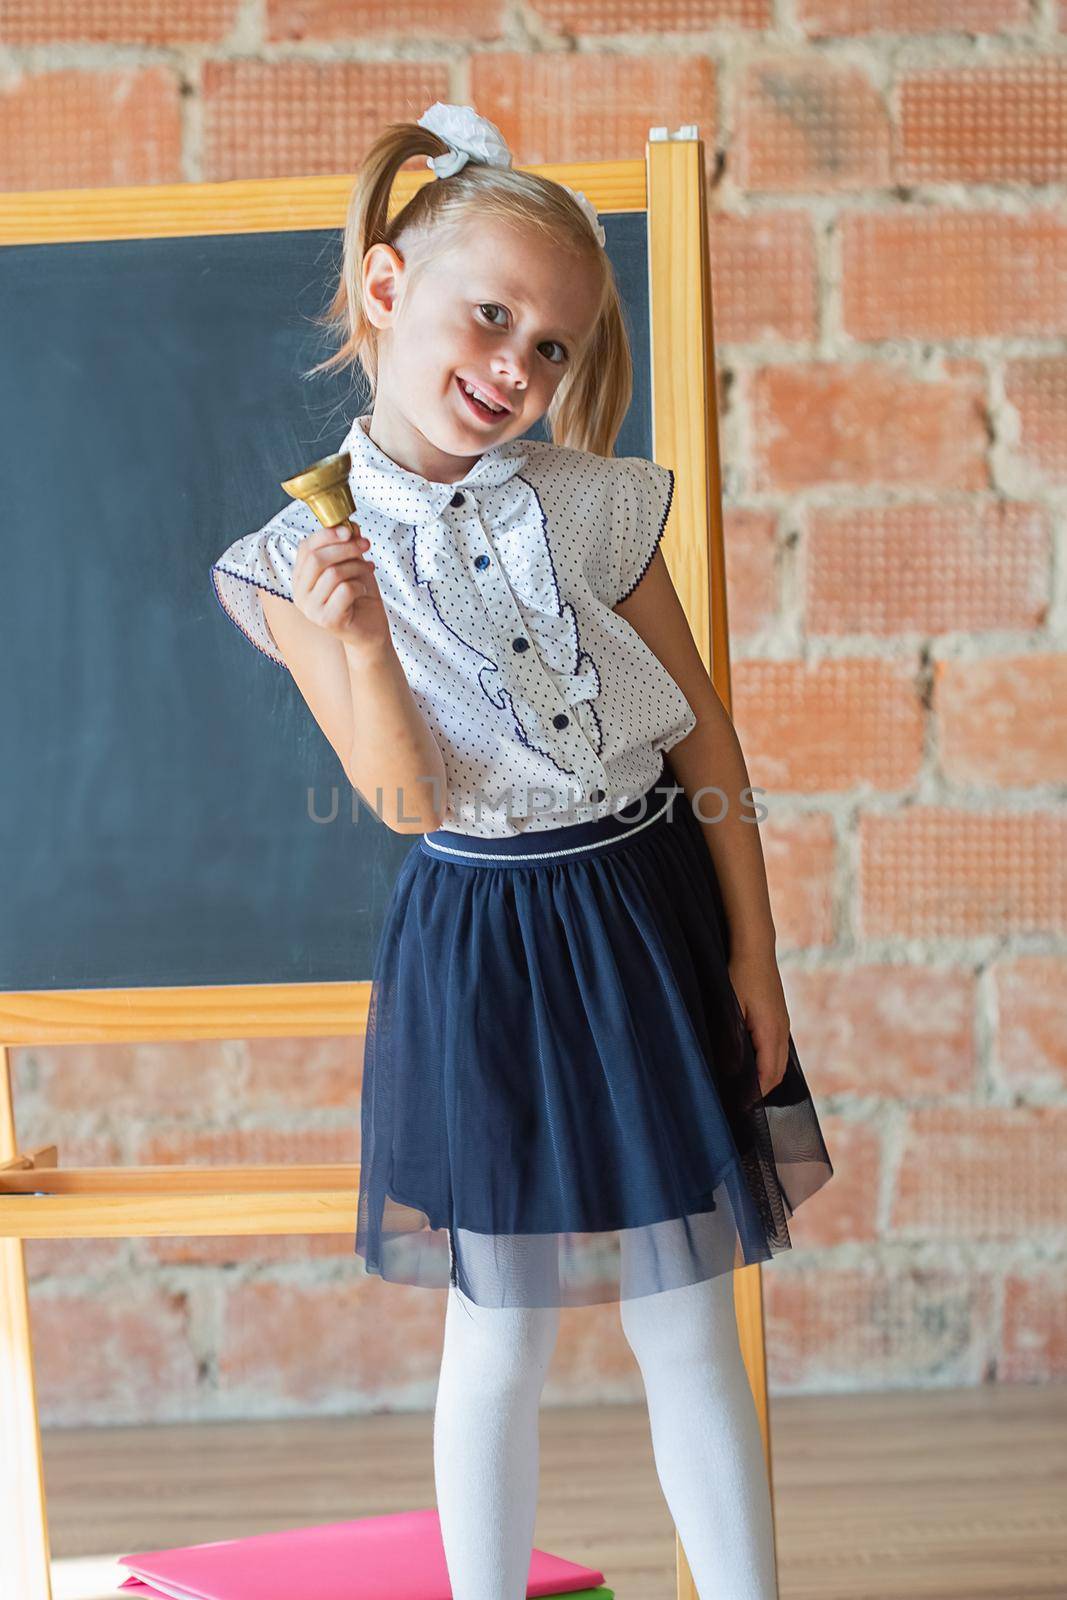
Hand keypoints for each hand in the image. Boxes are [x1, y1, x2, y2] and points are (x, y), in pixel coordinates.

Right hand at [292, 516, 391, 653]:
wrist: (370, 631)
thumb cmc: (359, 597)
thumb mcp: (353, 565)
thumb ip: (348, 546)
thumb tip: (350, 525)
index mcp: (301, 578)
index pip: (306, 547)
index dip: (327, 534)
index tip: (350, 530)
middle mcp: (300, 594)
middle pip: (317, 559)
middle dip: (345, 547)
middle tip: (365, 545)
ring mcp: (311, 609)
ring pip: (333, 573)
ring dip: (356, 566)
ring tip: (368, 568)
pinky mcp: (326, 620)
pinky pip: (345, 590)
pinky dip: (359, 585)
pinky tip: (363, 590)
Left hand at [727, 948, 789, 1098]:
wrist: (756, 948)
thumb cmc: (739, 975)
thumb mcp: (731, 1008)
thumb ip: (732, 1040)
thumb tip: (733, 1069)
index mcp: (771, 1032)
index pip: (767, 1075)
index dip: (755, 1094)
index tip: (742, 1108)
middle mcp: (782, 1031)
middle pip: (778, 1073)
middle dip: (763, 1092)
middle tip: (743, 1105)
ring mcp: (783, 1024)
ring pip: (780, 1062)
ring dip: (767, 1078)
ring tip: (747, 1090)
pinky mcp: (780, 1017)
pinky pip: (779, 1049)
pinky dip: (769, 1064)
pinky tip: (754, 1065)